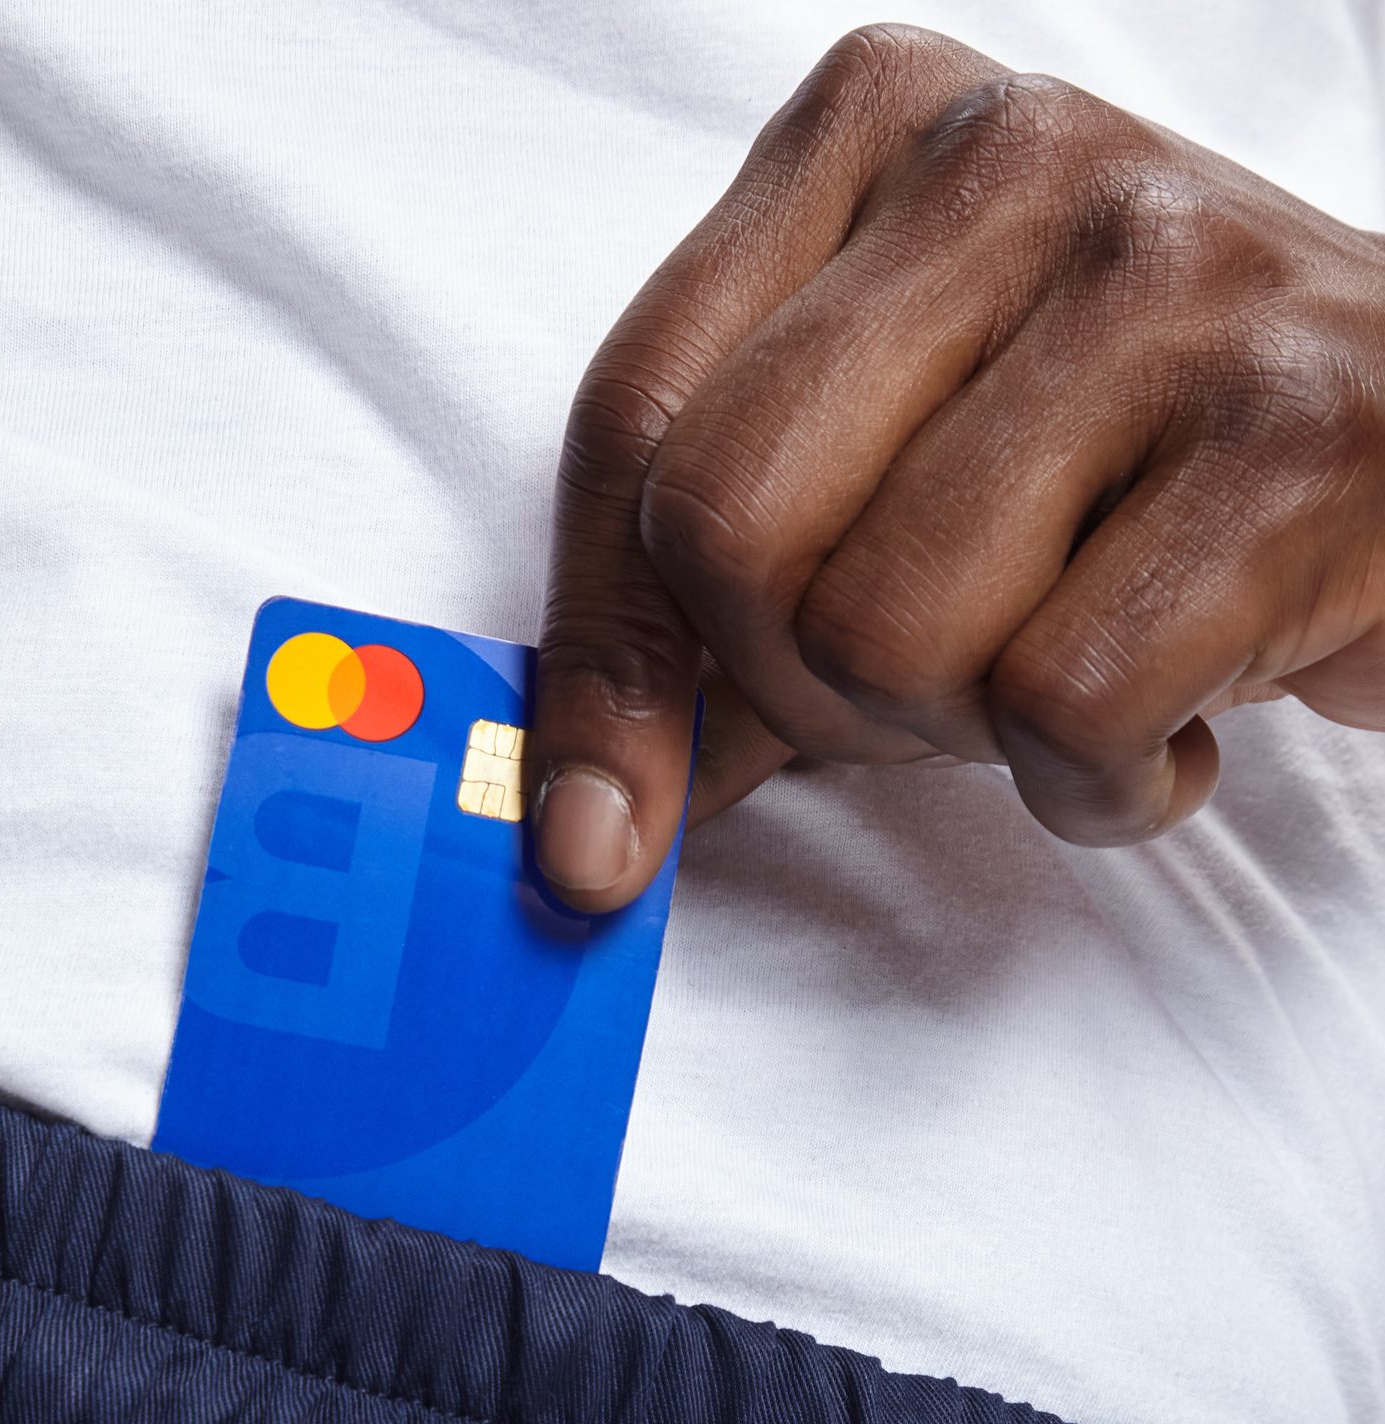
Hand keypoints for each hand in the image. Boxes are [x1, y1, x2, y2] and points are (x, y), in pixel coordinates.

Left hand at [530, 22, 1384, 909]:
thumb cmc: (1132, 476)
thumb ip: (721, 609)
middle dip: (797, 693)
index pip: (633, 423)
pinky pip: (1060, 710)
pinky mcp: (1297, 433)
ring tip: (1067, 673)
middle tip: (919, 696)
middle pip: (727, 531)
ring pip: (884, 632)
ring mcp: (1167, 280)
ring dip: (960, 737)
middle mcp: (1012, 161)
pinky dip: (1099, 787)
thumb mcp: (896, 477)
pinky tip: (1170, 717)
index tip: (599, 831)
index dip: (603, 663)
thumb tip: (586, 823)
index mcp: (875, 132)